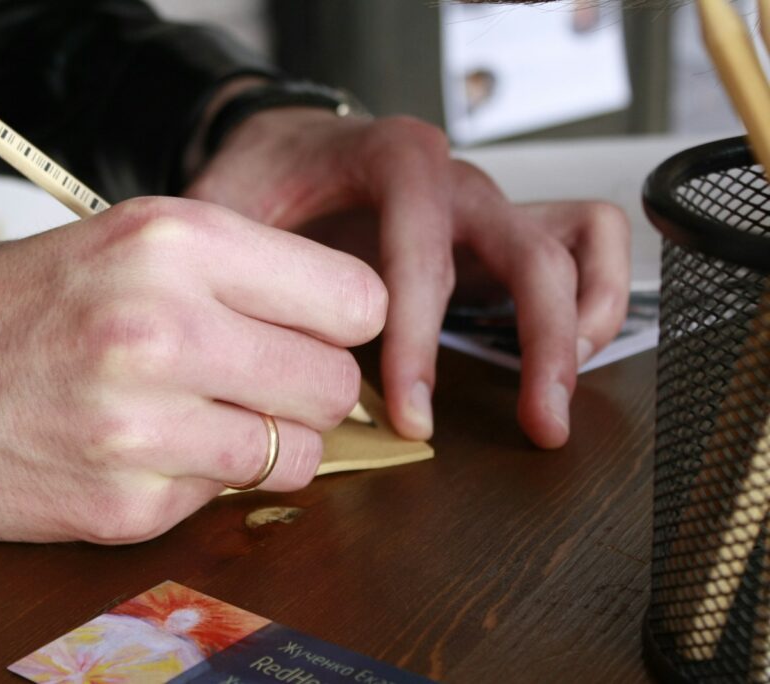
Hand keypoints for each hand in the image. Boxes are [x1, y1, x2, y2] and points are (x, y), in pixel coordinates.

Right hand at [0, 197, 386, 542]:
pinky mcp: (127, 506)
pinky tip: (145, 450)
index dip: (345, 321)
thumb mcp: (115, 242)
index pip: (354, 297)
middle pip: (335, 382)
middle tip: (265, 381)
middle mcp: (166, 329)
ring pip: (299, 453)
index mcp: (173, 242)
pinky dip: (202, 478)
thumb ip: (231, 273)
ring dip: (269, 442)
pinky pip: (225, 496)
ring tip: (207, 417)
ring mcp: (146, 427)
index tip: (320, 333)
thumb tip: (335, 323)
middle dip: (311, 387)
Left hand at [186, 109, 629, 448]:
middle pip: (528, 250)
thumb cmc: (266, 175)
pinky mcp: (498, 233)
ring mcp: (483, 206)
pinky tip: (569, 352)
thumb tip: (238, 345)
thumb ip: (234, 262)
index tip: (409, 410)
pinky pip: (583, 240)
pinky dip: (595, 294)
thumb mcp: (229, 204)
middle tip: (537, 422)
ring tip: (555, 400)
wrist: (292, 146)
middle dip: (540, 340)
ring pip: (572, 245)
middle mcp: (454, 181)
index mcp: (392, 160)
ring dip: (581, 324)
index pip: (422, 248)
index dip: (420, 335)